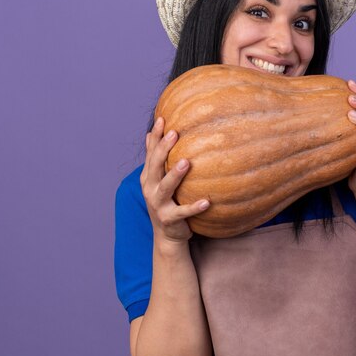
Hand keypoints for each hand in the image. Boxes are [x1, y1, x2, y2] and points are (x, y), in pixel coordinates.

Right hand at [139, 117, 209, 243]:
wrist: (167, 235)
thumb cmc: (166, 202)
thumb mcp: (157, 180)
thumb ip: (154, 159)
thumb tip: (148, 133)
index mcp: (148, 177)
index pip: (150, 153)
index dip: (155, 137)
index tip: (162, 120)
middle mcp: (150, 189)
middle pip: (155, 166)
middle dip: (163, 149)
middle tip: (174, 133)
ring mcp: (158, 205)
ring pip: (166, 187)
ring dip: (175, 174)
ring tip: (187, 162)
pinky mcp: (169, 219)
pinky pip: (183, 212)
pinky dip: (194, 207)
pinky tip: (207, 201)